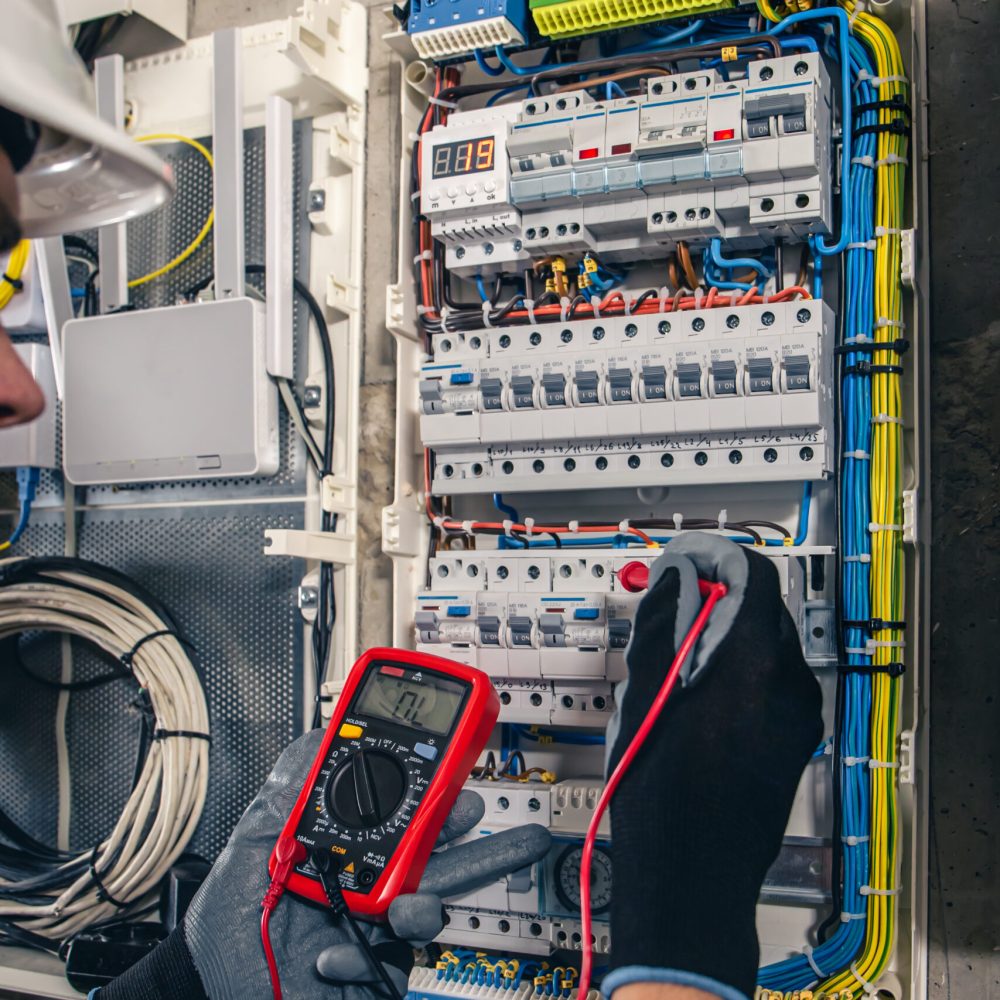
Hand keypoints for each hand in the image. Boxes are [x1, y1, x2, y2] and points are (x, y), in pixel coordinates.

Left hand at [102, 729, 550, 999]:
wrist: (211, 988)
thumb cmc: (229, 923)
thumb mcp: (250, 849)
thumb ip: (283, 796)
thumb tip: (315, 742)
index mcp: (346, 849)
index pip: (398, 814)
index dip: (429, 793)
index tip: (451, 769)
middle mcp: (367, 886)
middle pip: (433, 859)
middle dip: (473, 839)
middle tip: (492, 820)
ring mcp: (372, 932)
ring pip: (426, 912)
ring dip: (426, 907)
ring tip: (407, 907)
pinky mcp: (371, 975)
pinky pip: (389, 965)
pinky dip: (363, 958)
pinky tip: (330, 953)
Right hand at [603, 534, 823, 999]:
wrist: (691, 872)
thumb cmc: (663, 794)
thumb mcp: (645, 693)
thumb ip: (664, 623)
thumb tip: (674, 578)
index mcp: (754, 663)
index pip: (751, 573)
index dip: (714, 557)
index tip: (683, 561)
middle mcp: (789, 684)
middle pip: (762, 606)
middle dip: (717, 595)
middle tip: (671, 606)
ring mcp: (798, 716)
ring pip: (766, 644)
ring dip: (725, 634)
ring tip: (675, 660)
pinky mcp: (794, 741)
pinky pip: (771, 682)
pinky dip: (739, 670)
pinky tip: (696, 696)